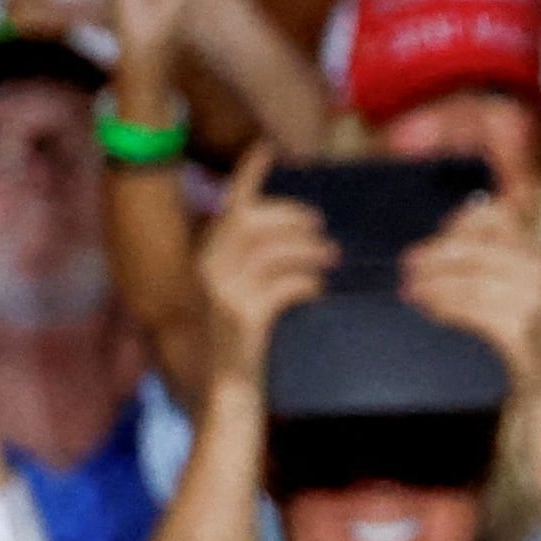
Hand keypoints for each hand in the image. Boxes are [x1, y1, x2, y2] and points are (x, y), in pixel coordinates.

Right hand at [194, 148, 332, 394]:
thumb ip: (263, 261)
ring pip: (271, 250)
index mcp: (210, 256)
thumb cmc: (250, 340)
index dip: (249, 174)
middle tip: (321, 226)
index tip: (267, 148)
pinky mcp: (243, 316)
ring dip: (308, 248)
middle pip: (254, 221)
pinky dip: (307, 282)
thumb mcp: (250, 293)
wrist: (232, 392)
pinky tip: (318, 288)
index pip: (230, 205)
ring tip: (331, 255)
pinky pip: (283, 285)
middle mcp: (210, 269)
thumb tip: (306, 231)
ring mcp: (224, 293)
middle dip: (292, 216)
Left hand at [398, 192, 540, 383]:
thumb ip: (495, 256)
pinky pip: (471, 309)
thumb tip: (454, 227)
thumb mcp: (523, 286)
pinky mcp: (520, 328)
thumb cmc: (530, 332)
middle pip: (476, 249)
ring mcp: (533, 300)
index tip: (437, 234)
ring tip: (412, 289)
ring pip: (469, 280)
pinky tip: (431, 309)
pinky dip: (445, 306)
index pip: (499, 216)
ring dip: (433, 284)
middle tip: (408, 263)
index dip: (462, 221)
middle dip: (436, 255)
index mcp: (539, 253)